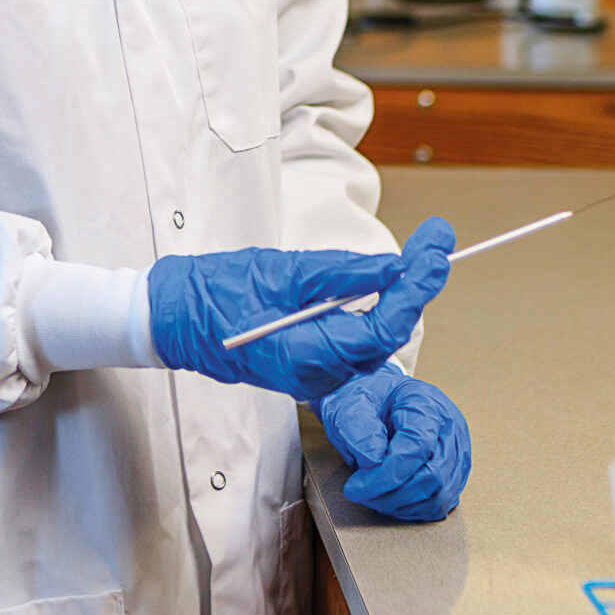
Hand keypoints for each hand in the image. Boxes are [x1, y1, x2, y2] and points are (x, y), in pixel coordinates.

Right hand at [146, 218, 453, 401]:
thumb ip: (342, 273)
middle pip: (386, 333)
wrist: (176, 317)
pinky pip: (354, 339)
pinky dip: (375, 308)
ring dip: (400, 295)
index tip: (435, 253)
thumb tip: (392, 268)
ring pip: (374, 338)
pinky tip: (390, 279)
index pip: (382, 327)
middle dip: (417, 285)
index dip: (415, 290)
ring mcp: (314, 371)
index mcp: (308, 354)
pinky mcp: (310, 361)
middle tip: (438, 242)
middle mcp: (317, 373)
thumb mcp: (284, 270)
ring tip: (425, 254)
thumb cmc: (216, 293)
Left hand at [314, 362, 470, 521]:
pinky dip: (412, 509)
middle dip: (391, 495)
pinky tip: (388, 500)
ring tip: (371, 496)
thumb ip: (358, 429)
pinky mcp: (455, 473)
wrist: (377, 401)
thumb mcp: (350, 404)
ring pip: (438, 496)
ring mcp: (457, 452)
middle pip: (432, 476)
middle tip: (359, 494)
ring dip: (400, 505)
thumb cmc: (366, 401)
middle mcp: (450, 428)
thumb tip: (375, 462)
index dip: (385, 475)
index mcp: (426, 403)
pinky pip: (439, 504)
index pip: (416, 447)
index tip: (354, 487)